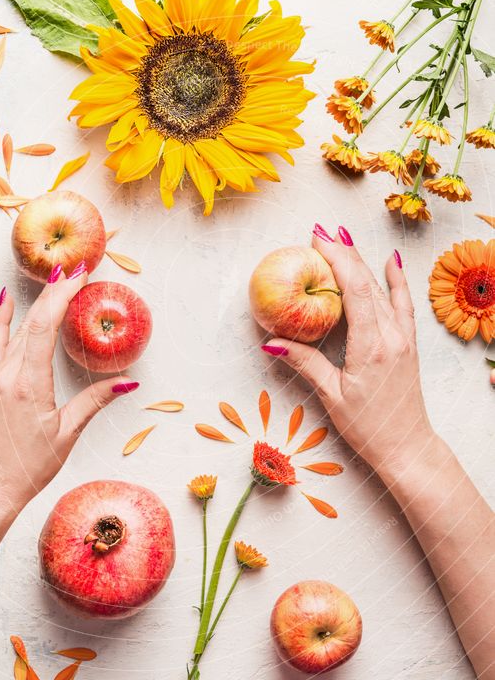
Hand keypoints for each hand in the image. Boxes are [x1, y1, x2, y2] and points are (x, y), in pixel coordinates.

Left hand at [0, 266, 138, 513]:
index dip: (63, 296)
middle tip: (78, 269)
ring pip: (18, 328)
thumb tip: (126, 382)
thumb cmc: (30, 464)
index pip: (45, 326)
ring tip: (57, 278)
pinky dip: (3, 318)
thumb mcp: (68, 432)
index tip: (80, 275)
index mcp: (29, 384)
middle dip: (57, 291)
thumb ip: (95, 401)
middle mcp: (9, 374)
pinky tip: (7, 300)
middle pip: (33, 320)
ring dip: (39, 301)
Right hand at [263, 224, 435, 475]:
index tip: (317, 239)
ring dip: (362, 261)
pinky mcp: (408, 343)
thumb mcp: (332, 395)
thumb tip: (270, 341)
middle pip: (366, 283)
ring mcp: (403, 337)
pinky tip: (391, 261)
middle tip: (320, 232)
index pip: (354, 289)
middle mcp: (391, 335)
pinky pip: (403, 303)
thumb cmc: (369, 428)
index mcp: (371, 346)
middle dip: (343, 253)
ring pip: (382, 289)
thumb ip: (305, 363)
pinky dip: (396, 280)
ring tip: (343, 237)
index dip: (336, 259)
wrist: (408, 447)